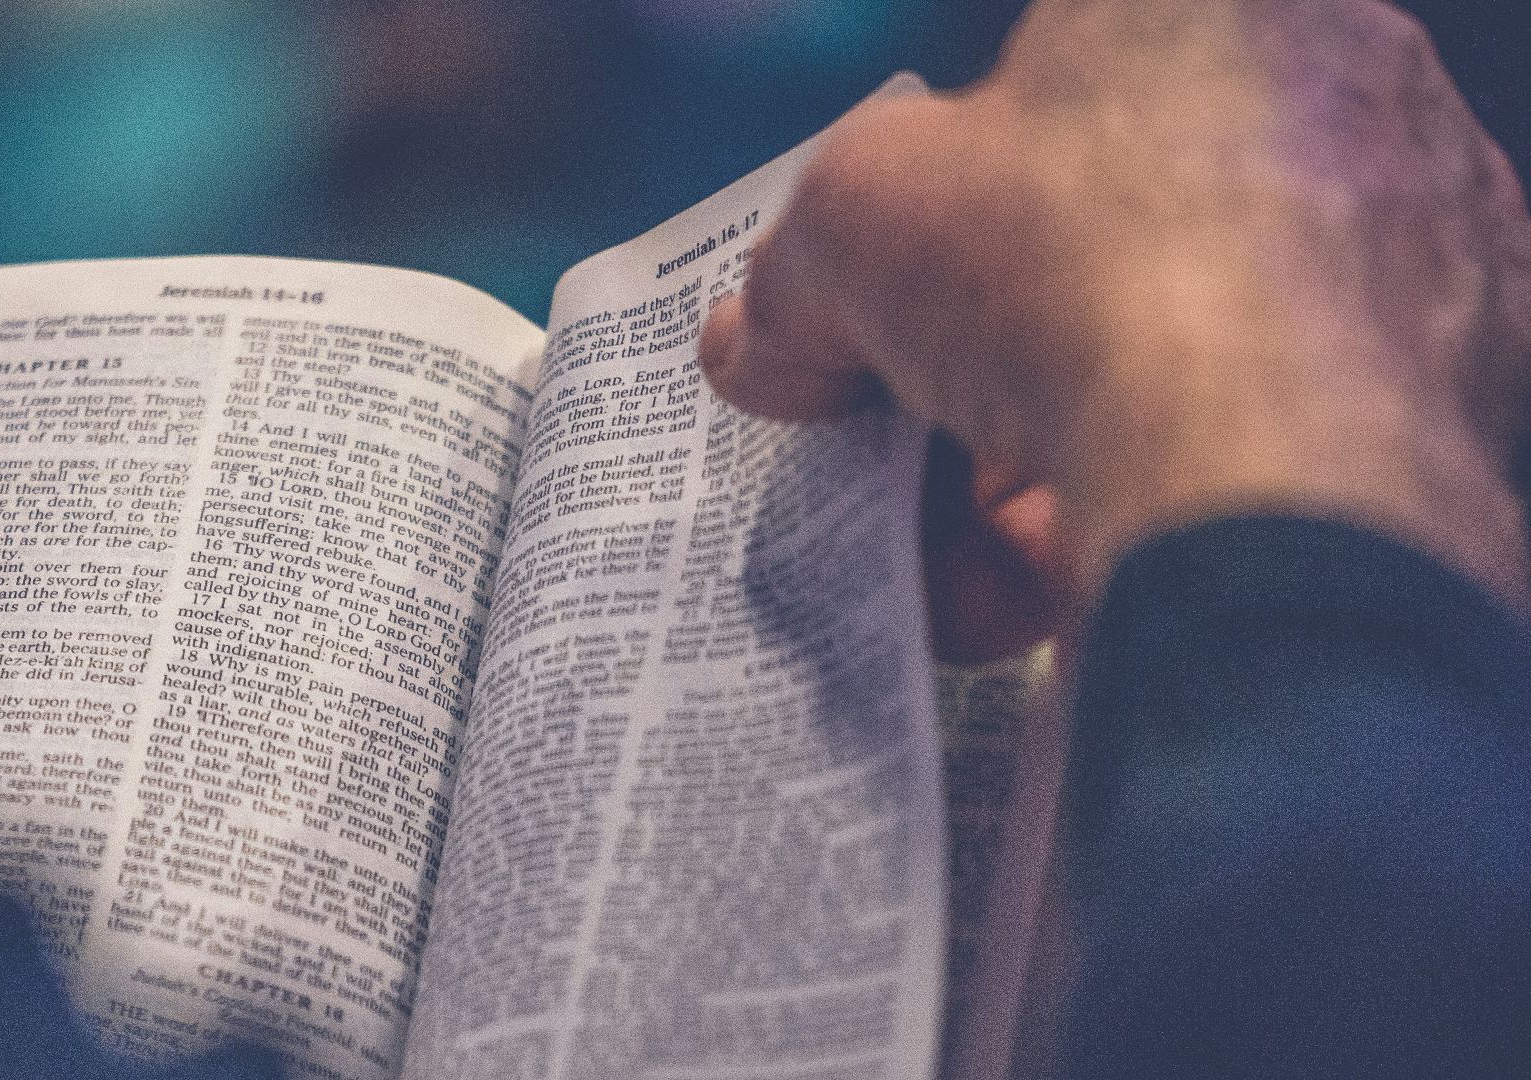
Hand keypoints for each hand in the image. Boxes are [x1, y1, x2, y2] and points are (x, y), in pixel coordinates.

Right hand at [702, 0, 1530, 639]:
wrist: (1257, 471)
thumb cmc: (1069, 266)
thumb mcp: (848, 220)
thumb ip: (793, 273)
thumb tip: (764, 346)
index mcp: (1208, 10)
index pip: (1053, 85)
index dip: (947, 198)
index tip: (884, 293)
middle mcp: (1336, 118)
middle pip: (1107, 250)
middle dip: (981, 360)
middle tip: (900, 433)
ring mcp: (1405, 275)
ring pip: (1171, 379)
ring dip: (1027, 473)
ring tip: (943, 551)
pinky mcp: (1440, 429)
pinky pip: (1239, 477)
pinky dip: (1121, 532)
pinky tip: (1015, 596)